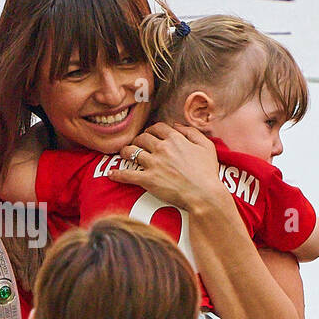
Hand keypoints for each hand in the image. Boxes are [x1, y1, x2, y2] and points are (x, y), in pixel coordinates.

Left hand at [109, 123, 228, 212]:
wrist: (204, 194)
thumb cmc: (208, 172)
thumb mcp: (206, 146)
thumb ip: (191, 132)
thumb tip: (176, 124)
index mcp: (175, 139)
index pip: (157, 127)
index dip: (151, 129)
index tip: (150, 134)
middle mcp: (162, 148)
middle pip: (142, 138)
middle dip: (138, 140)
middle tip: (137, 145)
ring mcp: (153, 164)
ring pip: (131, 152)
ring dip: (126, 152)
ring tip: (124, 154)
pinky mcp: (147, 180)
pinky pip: (127, 175)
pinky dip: (118, 174)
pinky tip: (111, 174)